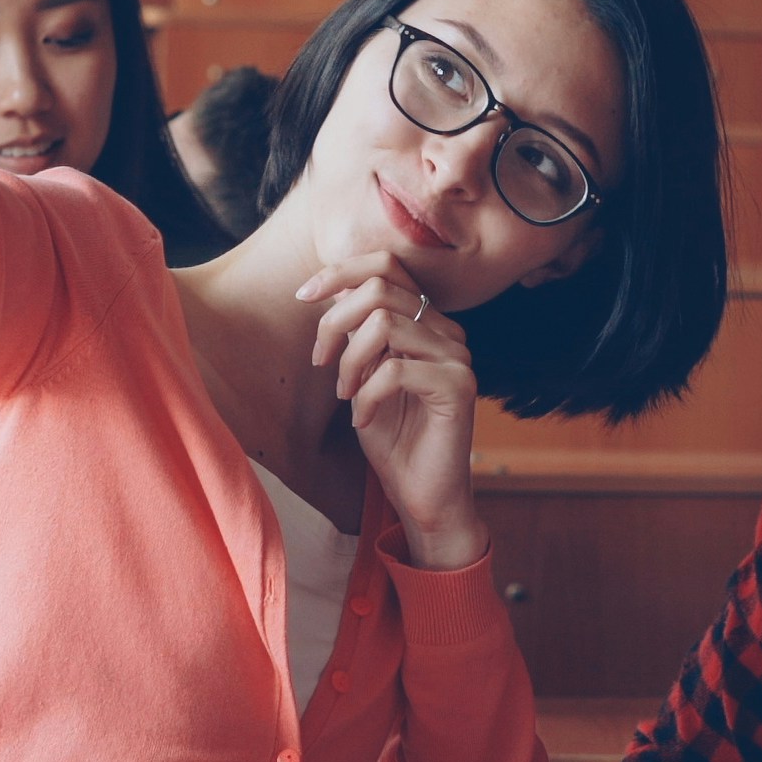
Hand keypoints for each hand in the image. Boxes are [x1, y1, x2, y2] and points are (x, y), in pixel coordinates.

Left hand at [299, 251, 483, 567]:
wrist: (423, 495)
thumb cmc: (393, 439)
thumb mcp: (363, 376)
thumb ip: (357, 333)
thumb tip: (331, 289)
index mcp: (428, 322)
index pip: (388, 266)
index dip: (340, 272)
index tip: (304, 296)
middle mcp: (448, 332)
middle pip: (381, 289)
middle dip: (335, 321)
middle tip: (320, 361)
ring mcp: (458, 357)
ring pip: (385, 324)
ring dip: (349, 361)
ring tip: (344, 393)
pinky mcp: (458, 386)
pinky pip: (395, 370)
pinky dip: (367, 395)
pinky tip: (363, 419)